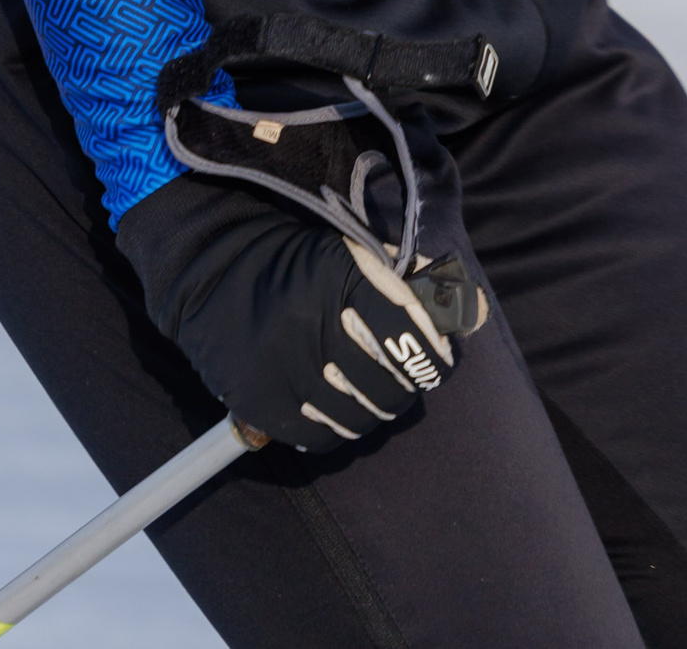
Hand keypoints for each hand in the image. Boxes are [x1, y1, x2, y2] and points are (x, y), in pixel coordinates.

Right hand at [118, 170, 467, 449]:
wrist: (213, 270)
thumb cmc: (297, 260)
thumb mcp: (355, 251)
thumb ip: (414, 278)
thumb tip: (474, 310)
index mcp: (342, 279)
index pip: (414, 335)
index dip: (437, 351)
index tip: (440, 354)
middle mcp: (315, 328)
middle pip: (393, 384)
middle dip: (410, 382)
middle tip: (406, 372)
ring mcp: (285, 371)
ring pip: (363, 416)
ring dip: (378, 407)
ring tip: (373, 387)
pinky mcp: (262, 403)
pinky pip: (324, 436)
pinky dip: (342, 427)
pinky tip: (342, 406)